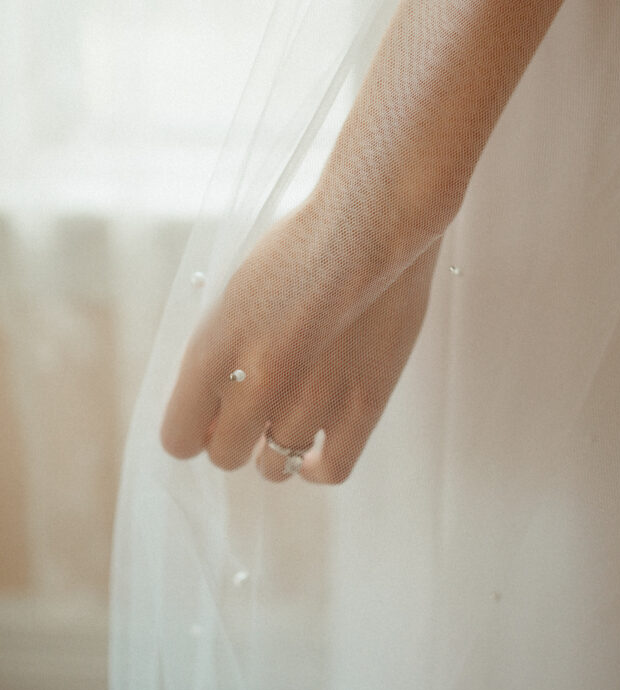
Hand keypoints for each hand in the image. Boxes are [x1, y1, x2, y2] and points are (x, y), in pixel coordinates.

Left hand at [160, 203, 440, 482]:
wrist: (370, 221)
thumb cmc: (302, 245)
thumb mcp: (236, 293)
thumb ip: (220, 353)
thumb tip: (213, 402)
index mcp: (213, 348)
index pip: (179, 435)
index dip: (190, 432)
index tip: (206, 420)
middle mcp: (257, 381)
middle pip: (226, 454)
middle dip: (231, 440)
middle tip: (248, 416)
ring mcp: (312, 397)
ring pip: (274, 465)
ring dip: (272, 450)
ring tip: (284, 422)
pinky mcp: (362, 402)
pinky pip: (329, 468)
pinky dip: (314, 468)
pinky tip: (312, 452)